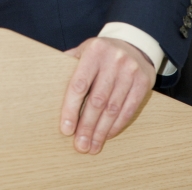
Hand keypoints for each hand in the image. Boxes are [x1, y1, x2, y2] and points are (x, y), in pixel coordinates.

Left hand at [60, 37, 154, 154]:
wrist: (134, 45)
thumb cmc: (102, 53)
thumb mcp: (85, 50)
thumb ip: (69, 64)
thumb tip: (47, 82)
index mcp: (94, 51)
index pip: (79, 84)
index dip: (71, 109)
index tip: (66, 129)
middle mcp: (113, 60)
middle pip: (97, 100)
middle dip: (87, 126)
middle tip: (80, 146)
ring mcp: (130, 71)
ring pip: (113, 108)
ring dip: (101, 131)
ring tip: (93, 147)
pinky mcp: (143, 82)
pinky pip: (128, 109)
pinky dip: (117, 125)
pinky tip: (107, 135)